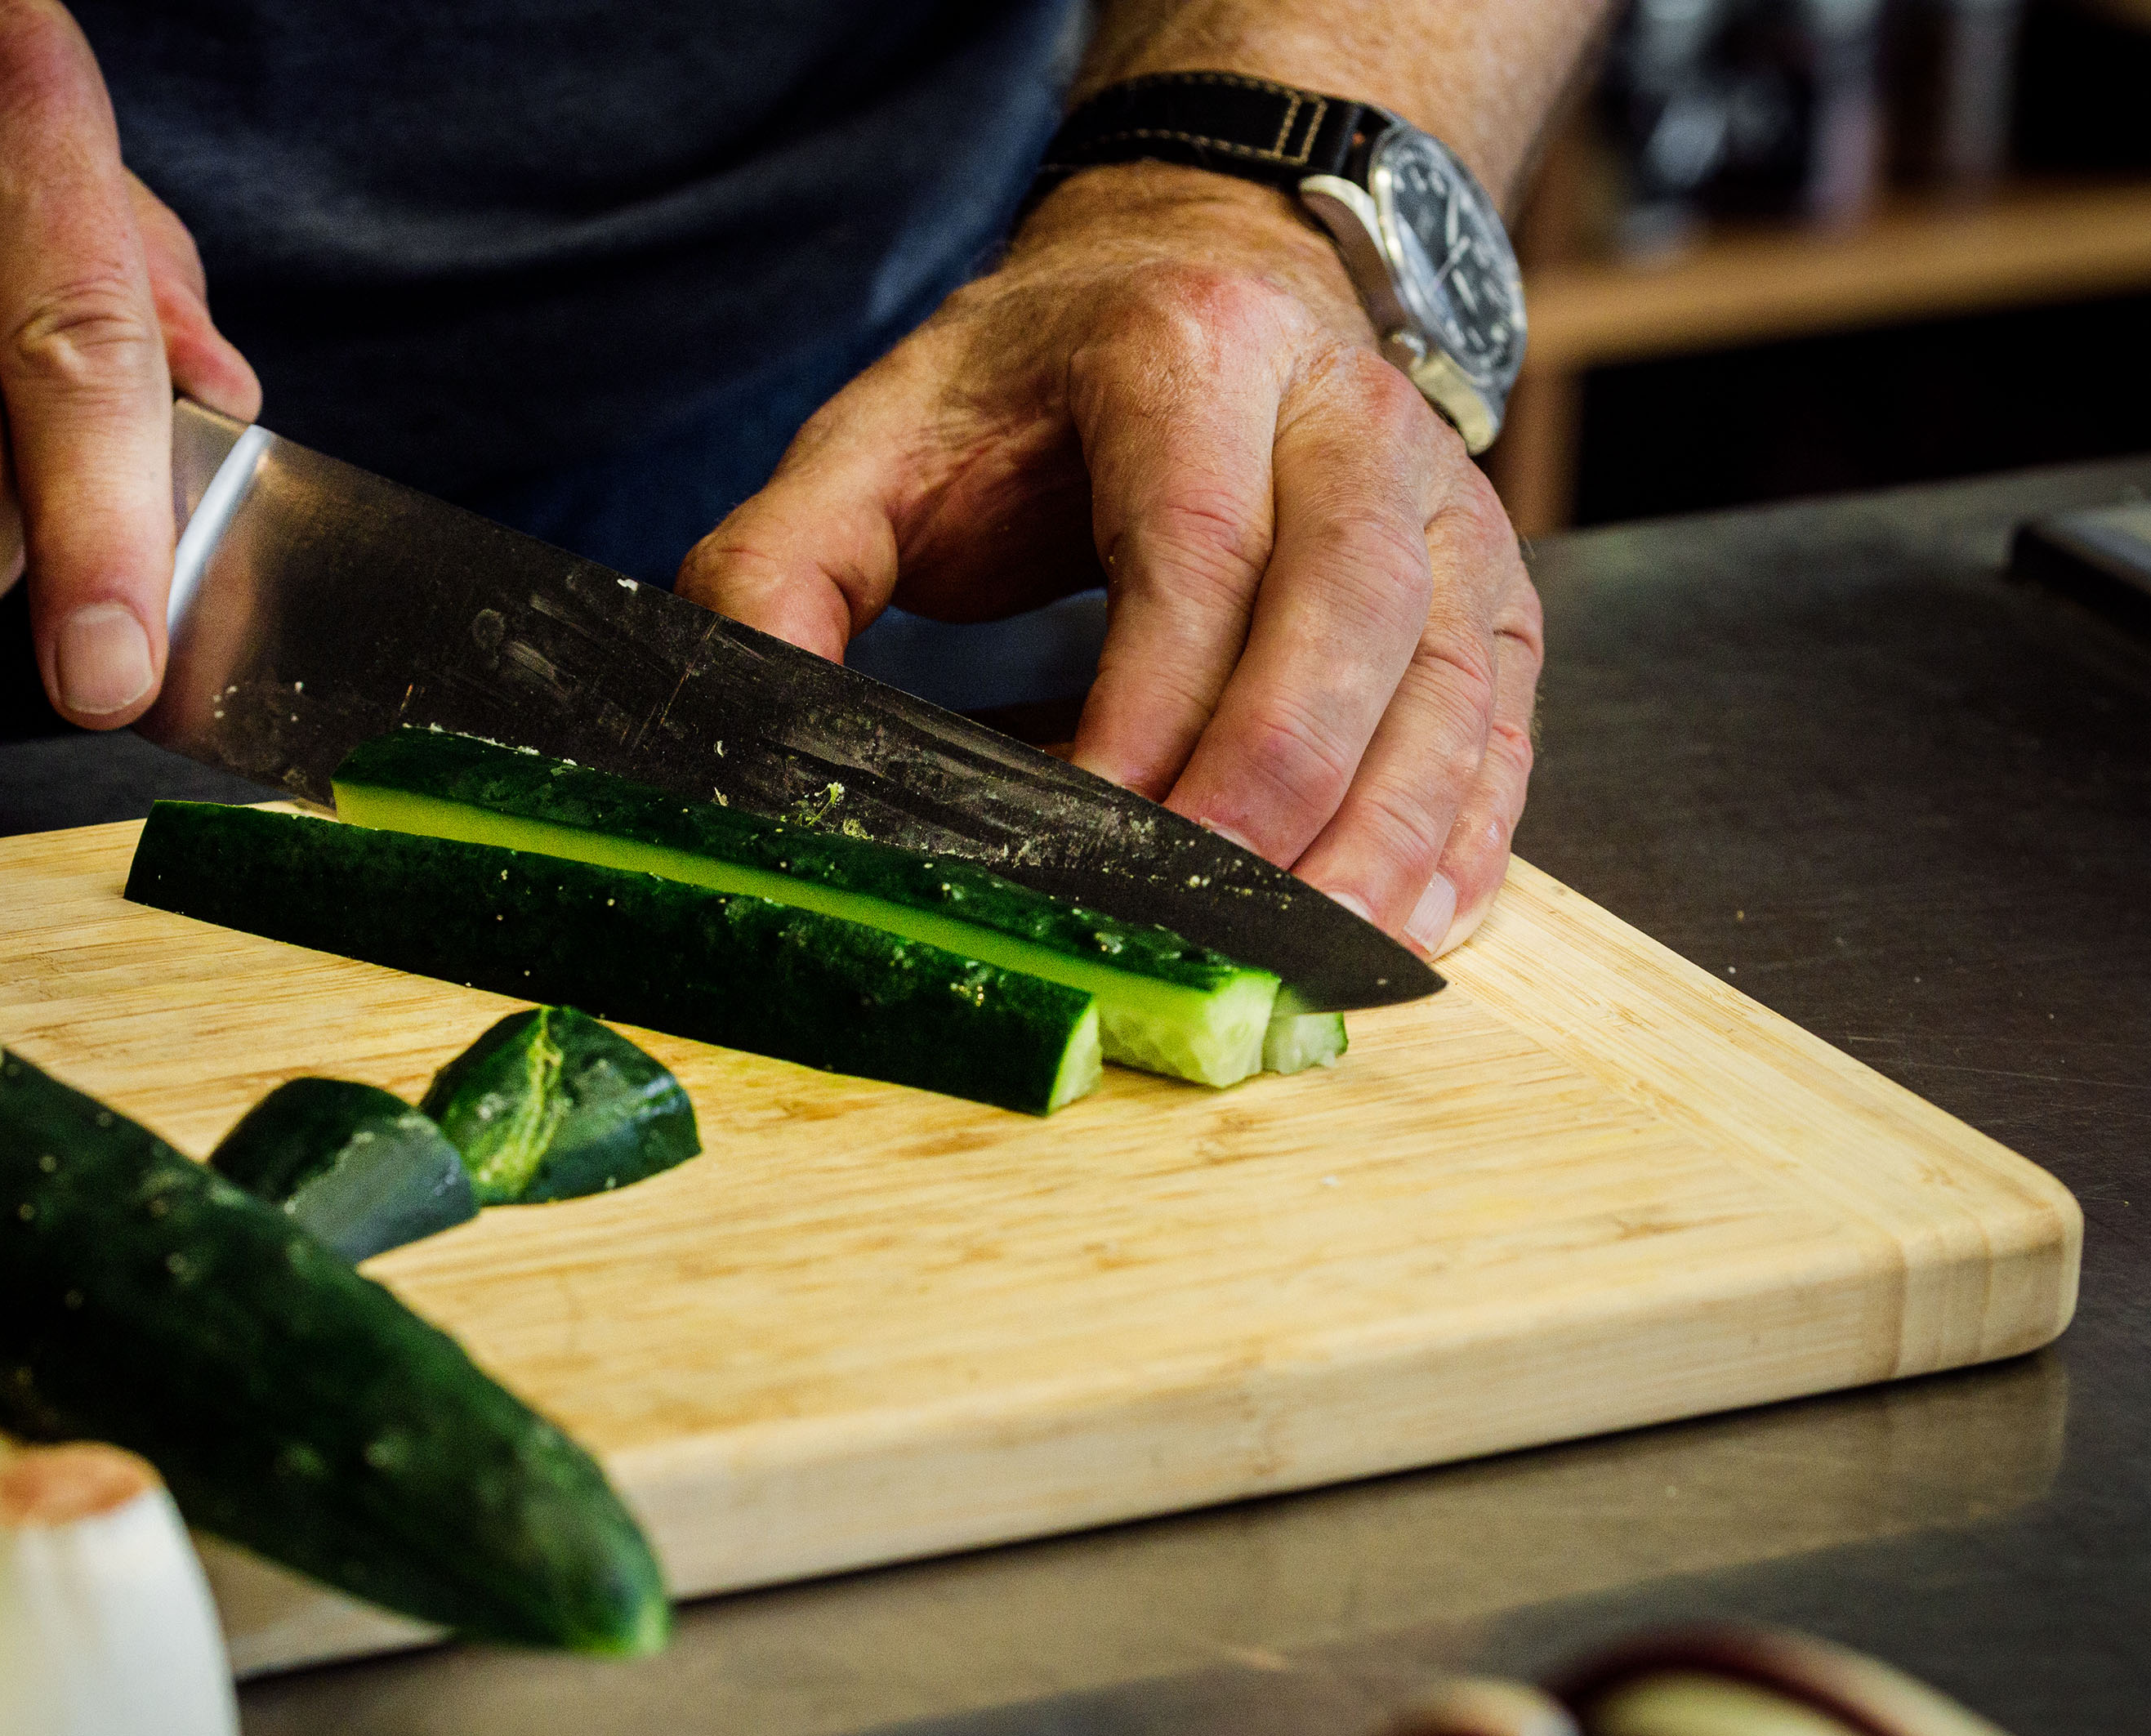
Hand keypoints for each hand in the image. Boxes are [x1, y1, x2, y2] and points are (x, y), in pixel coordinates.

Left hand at [677, 168, 1538, 956]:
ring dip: (1387, 837)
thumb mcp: (877, 437)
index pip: (1195, 550)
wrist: (1198, 270)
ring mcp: (1438, 500)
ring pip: (1445, 679)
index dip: (1154, 707)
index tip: (1090, 831)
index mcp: (1188, 358)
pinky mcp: (1483, 580)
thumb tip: (741, 709)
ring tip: (1318, 962)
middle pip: (1347, 617)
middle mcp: (1344, 414)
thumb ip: (783, 563)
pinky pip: (1498, 720)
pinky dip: (1464, 833)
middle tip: (1210, 925)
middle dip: (1279, 791)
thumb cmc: (1034, 386)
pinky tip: (1407, 926)